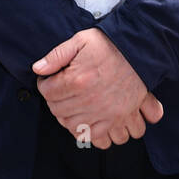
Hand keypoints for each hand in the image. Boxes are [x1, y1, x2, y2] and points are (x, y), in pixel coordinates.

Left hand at [32, 29, 162, 149]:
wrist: (140, 51)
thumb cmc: (110, 45)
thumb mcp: (81, 40)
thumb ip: (57, 55)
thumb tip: (38, 68)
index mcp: (77, 80)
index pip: (47, 92)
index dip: (44, 84)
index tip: (48, 80)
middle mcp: (89, 100)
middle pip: (58, 112)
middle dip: (55, 102)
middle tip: (61, 92)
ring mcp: (104, 113)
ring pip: (74, 128)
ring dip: (70, 119)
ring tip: (73, 107)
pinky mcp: (117, 119)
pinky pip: (97, 138)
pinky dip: (90, 134)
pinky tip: (88, 121)